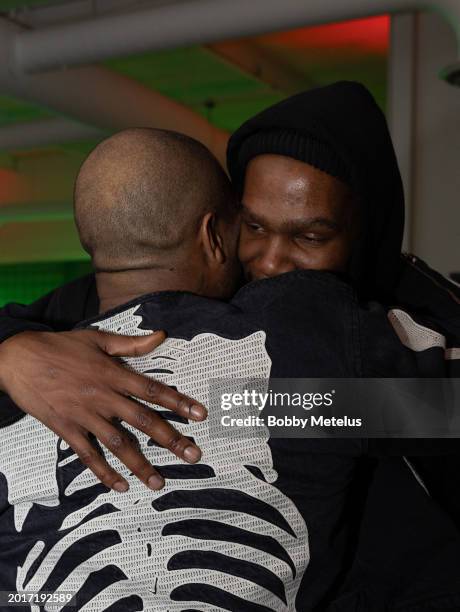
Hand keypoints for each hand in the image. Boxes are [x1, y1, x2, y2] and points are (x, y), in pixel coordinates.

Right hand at [0, 329, 206, 491]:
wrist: (18, 358)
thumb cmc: (60, 346)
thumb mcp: (98, 339)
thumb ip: (132, 343)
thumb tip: (162, 335)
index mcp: (113, 373)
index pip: (153, 390)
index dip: (179, 402)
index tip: (200, 414)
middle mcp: (103, 396)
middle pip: (143, 420)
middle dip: (171, 439)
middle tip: (192, 454)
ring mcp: (84, 415)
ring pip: (118, 443)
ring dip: (140, 464)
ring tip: (159, 482)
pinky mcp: (66, 429)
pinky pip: (87, 455)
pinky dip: (103, 472)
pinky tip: (119, 486)